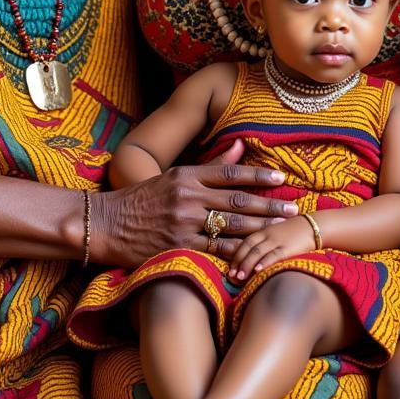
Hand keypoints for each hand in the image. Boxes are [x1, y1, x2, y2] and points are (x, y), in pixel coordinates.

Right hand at [93, 139, 297, 267]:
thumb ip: (209, 166)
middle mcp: (187, 197)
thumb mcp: (172, 175)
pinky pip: (214, 251)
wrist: (106, 224)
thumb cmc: (141, 199)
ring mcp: (183, 223)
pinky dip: (237, 253)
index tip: (280, 177)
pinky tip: (255, 254)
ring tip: (282, 231)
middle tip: (293, 209)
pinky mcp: (179, 248)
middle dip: (268, 205)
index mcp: (186, 175)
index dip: (258, 174)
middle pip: (237, 201)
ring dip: (260, 230)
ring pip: (231, 227)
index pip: (229, 172)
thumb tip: (241, 144)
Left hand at [226, 215, 312, 280]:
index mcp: (264, 231)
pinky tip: (258, 270)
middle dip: (239, 262)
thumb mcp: (278, 234)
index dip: (236, 255)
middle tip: (231, 276)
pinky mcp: (288, 247)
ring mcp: (277, 240)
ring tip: (240, 277)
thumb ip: (266, 243)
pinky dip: (264, 262)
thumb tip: (255, 260)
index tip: (229, 268)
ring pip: (258, 252)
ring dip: (247, 264)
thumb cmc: (296, 232)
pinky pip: (274, 255)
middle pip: (248, 247)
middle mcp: (268, 234)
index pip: (245, 242)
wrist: (316, 226)